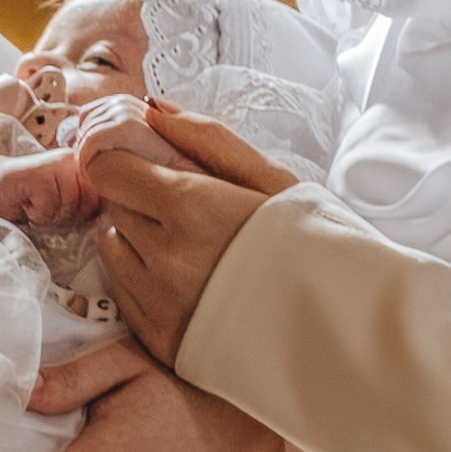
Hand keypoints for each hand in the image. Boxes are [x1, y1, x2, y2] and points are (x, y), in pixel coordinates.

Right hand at [0, 140, 92, 226]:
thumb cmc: (33, 200)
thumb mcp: (66, 205)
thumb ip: (87, 208)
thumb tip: (108, 219)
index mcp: (85, 165)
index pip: (101, 198)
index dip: (83, 214)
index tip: (61, 208)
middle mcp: (74, 160)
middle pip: (88, 204)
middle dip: (67, 215)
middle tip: (47, 207)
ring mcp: (58, 164)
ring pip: (70, 206)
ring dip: (50, 215)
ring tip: (36, 203)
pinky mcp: (41, 174)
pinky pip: (50, 208)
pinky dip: (37, 214)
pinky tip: (27, 202)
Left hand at [78, 104, 293, 368]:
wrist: (343, 329)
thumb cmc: (314, 245)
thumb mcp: (271, 179)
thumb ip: (206, 138)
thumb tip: (153, 110)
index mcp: (191, 209)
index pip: (107, 169)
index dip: (121, 158)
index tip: (142, 159)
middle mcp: (164, 259)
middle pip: (114, 205)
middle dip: (141, 197)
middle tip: (189, 207)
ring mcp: (158, 305)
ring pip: (113, 248)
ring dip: (137, 239)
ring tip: (192, 247)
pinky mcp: (159, 341)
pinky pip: (124, 293)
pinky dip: (144, 279)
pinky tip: (190, 280)